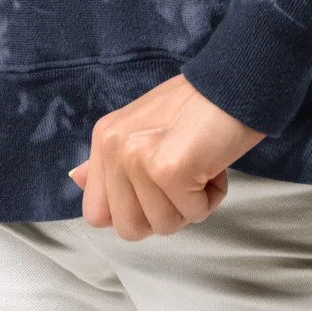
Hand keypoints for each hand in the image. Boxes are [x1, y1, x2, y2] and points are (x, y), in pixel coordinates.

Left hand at [67, 72, 266, 237]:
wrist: (236, 81)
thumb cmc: (198, 107)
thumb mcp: (143, 127)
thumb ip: (110, 160)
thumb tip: (76, 179)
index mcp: (104, 138)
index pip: (96, 214)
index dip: (132, 213)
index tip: (157, 191)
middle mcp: (113, 146)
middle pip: (129, 229)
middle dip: (164, 214)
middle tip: (183, 178)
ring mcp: (138, 158)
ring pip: (163, 226)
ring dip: (191, 204)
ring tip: (200, 165)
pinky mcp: (168, 169)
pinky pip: (193, 214)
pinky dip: (211, 197)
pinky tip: (214, 164)